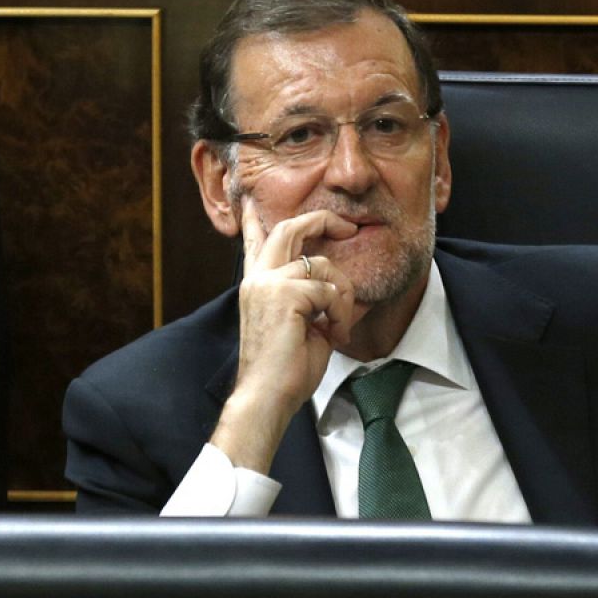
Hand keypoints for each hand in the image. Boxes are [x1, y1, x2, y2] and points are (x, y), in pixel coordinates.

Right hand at [210, 205, 360, 472]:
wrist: (266, 396)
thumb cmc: (284, 371)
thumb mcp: (304, 327)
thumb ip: (315, 301)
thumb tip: (343, 290)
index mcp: (257, 287)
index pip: (254, 243)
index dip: (254, 220)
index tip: (249, 201)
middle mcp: (257, 279)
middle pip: (289, 228)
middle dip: (322, 220)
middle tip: (347, 226)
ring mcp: (268, 284)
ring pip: (323, 264)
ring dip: (344, 293)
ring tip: (340, 324)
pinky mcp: (285, 294)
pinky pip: (331, 290)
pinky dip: (342, 312)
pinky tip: (335, 334)